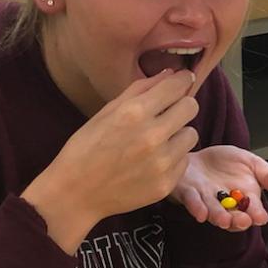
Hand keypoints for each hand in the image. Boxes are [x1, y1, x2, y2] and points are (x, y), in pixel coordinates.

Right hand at [23, 69, 200, 251]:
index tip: (182, 82)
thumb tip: (170, 73)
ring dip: (179, 134)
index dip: (182, 81)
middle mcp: (152, 136)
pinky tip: (153, 161)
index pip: (177, 86)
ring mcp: (161, 162)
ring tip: (158, 140)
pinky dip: (173, 158)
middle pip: (191, 107)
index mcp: (134, 113)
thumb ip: (140, 89)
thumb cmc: (86, 148)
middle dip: (182, 105)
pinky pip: (184, 160)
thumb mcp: (106, 112)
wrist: (75, 193)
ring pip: (192, 134)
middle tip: (169, 112)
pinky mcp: (166, 184)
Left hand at [172, 145, 267, 231]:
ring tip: (223, 220)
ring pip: (212, 211)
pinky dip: (196, 207)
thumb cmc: (225, 164)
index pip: (253, 210)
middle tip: (243, 221)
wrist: (199, 156)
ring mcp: (206, 200)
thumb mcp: (252, 163)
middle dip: (238, 220)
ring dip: (218, 217)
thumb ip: (267, 175)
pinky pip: (192, 201)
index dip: (256, 214)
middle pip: (232, 216)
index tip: (261, 217)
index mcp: (244, 198)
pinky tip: (201, 212)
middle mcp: (225, 204)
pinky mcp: (187, 193)